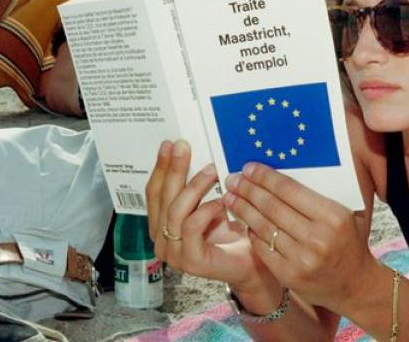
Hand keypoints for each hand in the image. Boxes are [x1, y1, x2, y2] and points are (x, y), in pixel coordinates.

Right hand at [145, 140, 275, 289]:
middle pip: (163, 198)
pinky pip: (192, 227)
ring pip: (176, 211)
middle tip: (184, 147)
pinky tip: (221, 202)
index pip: (154, 192)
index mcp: (162, 225)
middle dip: (173, 169)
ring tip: (212, 171)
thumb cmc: (233, 232)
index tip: (170, 144)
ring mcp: (174, 253)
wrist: (254, 263)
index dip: (161, 167)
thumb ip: (198, 187)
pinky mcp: (190, 261)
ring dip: (194, 187)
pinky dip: (206, 210)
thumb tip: (191, 151)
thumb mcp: (211, 202)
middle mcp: (162, 240)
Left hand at [223, 162, 372, 312]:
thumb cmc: (349, 241)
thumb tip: (290, 165)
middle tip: (233, 179)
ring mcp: (302, 259)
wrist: (355, 284)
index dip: (266, 177)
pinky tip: (244, 220)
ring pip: (264, 227)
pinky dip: (251, 232)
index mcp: (334, 216)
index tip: (249, 168)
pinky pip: (263, 247)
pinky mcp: (289, 275)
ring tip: (230, 197)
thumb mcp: (348, 212)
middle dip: (248, 190)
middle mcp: (317, 238)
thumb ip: (325, 192)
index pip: (290, 190)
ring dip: (243, 209)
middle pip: (272, 207)